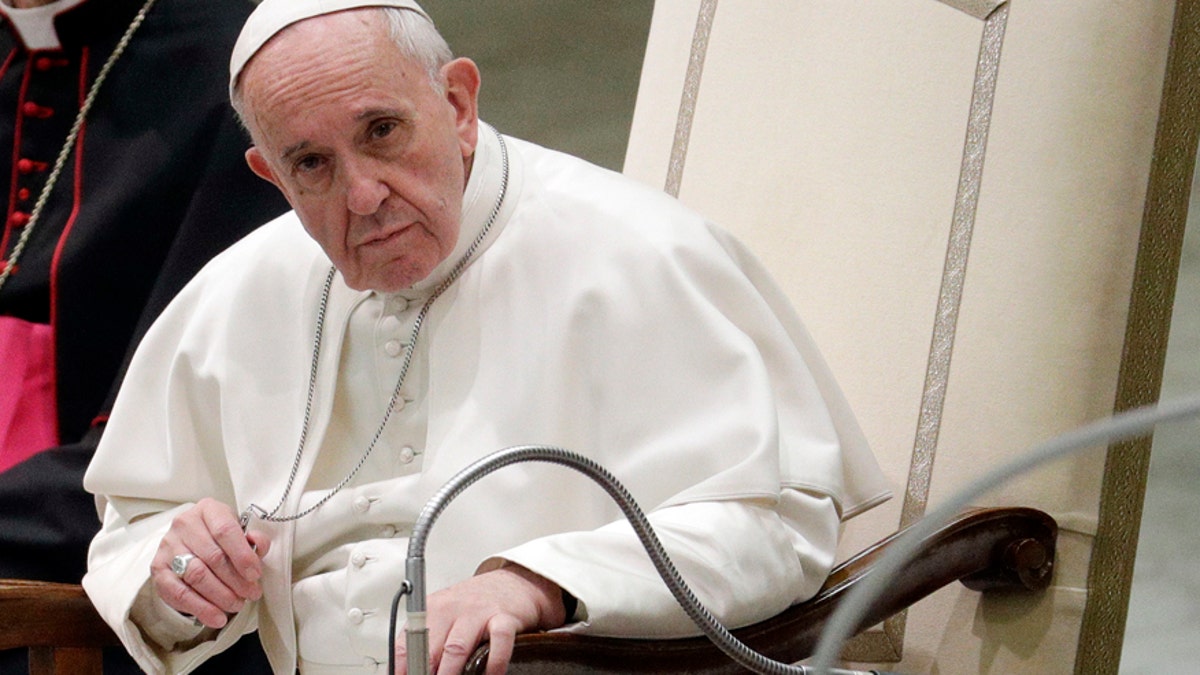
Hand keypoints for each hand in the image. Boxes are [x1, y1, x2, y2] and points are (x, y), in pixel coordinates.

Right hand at [151, 498, 270, 628]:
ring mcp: (168, 546)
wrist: (190, 541)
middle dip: (236, 580)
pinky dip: (200, 608)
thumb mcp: (240, 531)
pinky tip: (216, 616)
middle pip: (212, 556)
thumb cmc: (220, 537)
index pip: (225, 531)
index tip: (255, 574)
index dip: (242, 555)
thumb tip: (258, 546)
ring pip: (196, 575)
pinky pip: (179, 593)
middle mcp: (184, 524)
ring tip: (237, 605)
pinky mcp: (158, 569)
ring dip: (220, 595)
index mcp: (208, 510)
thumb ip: (254, 539)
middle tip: (251, 594)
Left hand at [395, 563, 566, 674]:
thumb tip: (412, 669)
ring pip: (456, 648)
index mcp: (433, 608)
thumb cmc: (478, 603)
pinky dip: (493, 664)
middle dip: (423, 673)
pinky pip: (498, 643)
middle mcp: (453, 608)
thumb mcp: (447, 614)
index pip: (407, 641)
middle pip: (429, 647)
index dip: (402, 666)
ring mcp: (479, 613)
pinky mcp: (505, 618)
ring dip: (449, 673)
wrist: (514, 583)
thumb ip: (430, 640)